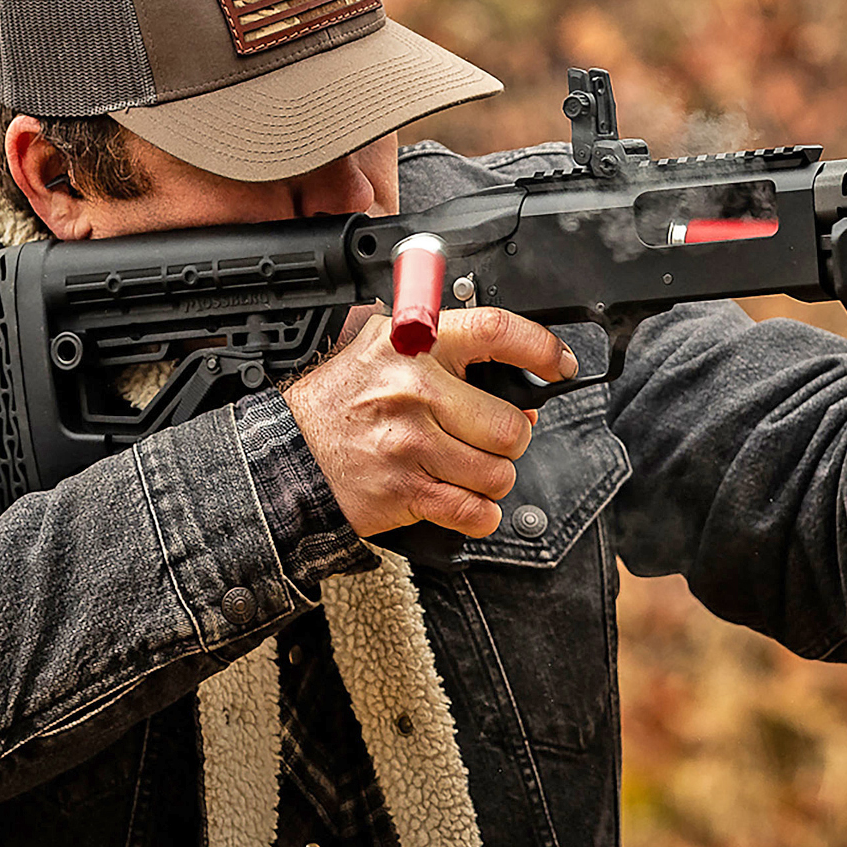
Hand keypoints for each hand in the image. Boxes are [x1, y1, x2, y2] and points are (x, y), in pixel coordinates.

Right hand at [281, 308, 576, 539]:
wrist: (286, 456)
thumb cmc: (339, 404)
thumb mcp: (382, 348)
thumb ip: (442, 347)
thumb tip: (515, 377)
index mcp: (414, 345)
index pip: (496, 331)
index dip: (540, 348)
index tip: (560, 364)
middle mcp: (414, 391)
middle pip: (509, 424)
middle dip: (510, 439)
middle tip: (488, 439)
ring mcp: (410, 444)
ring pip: (498, 472)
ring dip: (491, 478)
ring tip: (463, 468)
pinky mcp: (405, 491)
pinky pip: (475, 512)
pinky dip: (478, 515)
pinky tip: (460, 500)